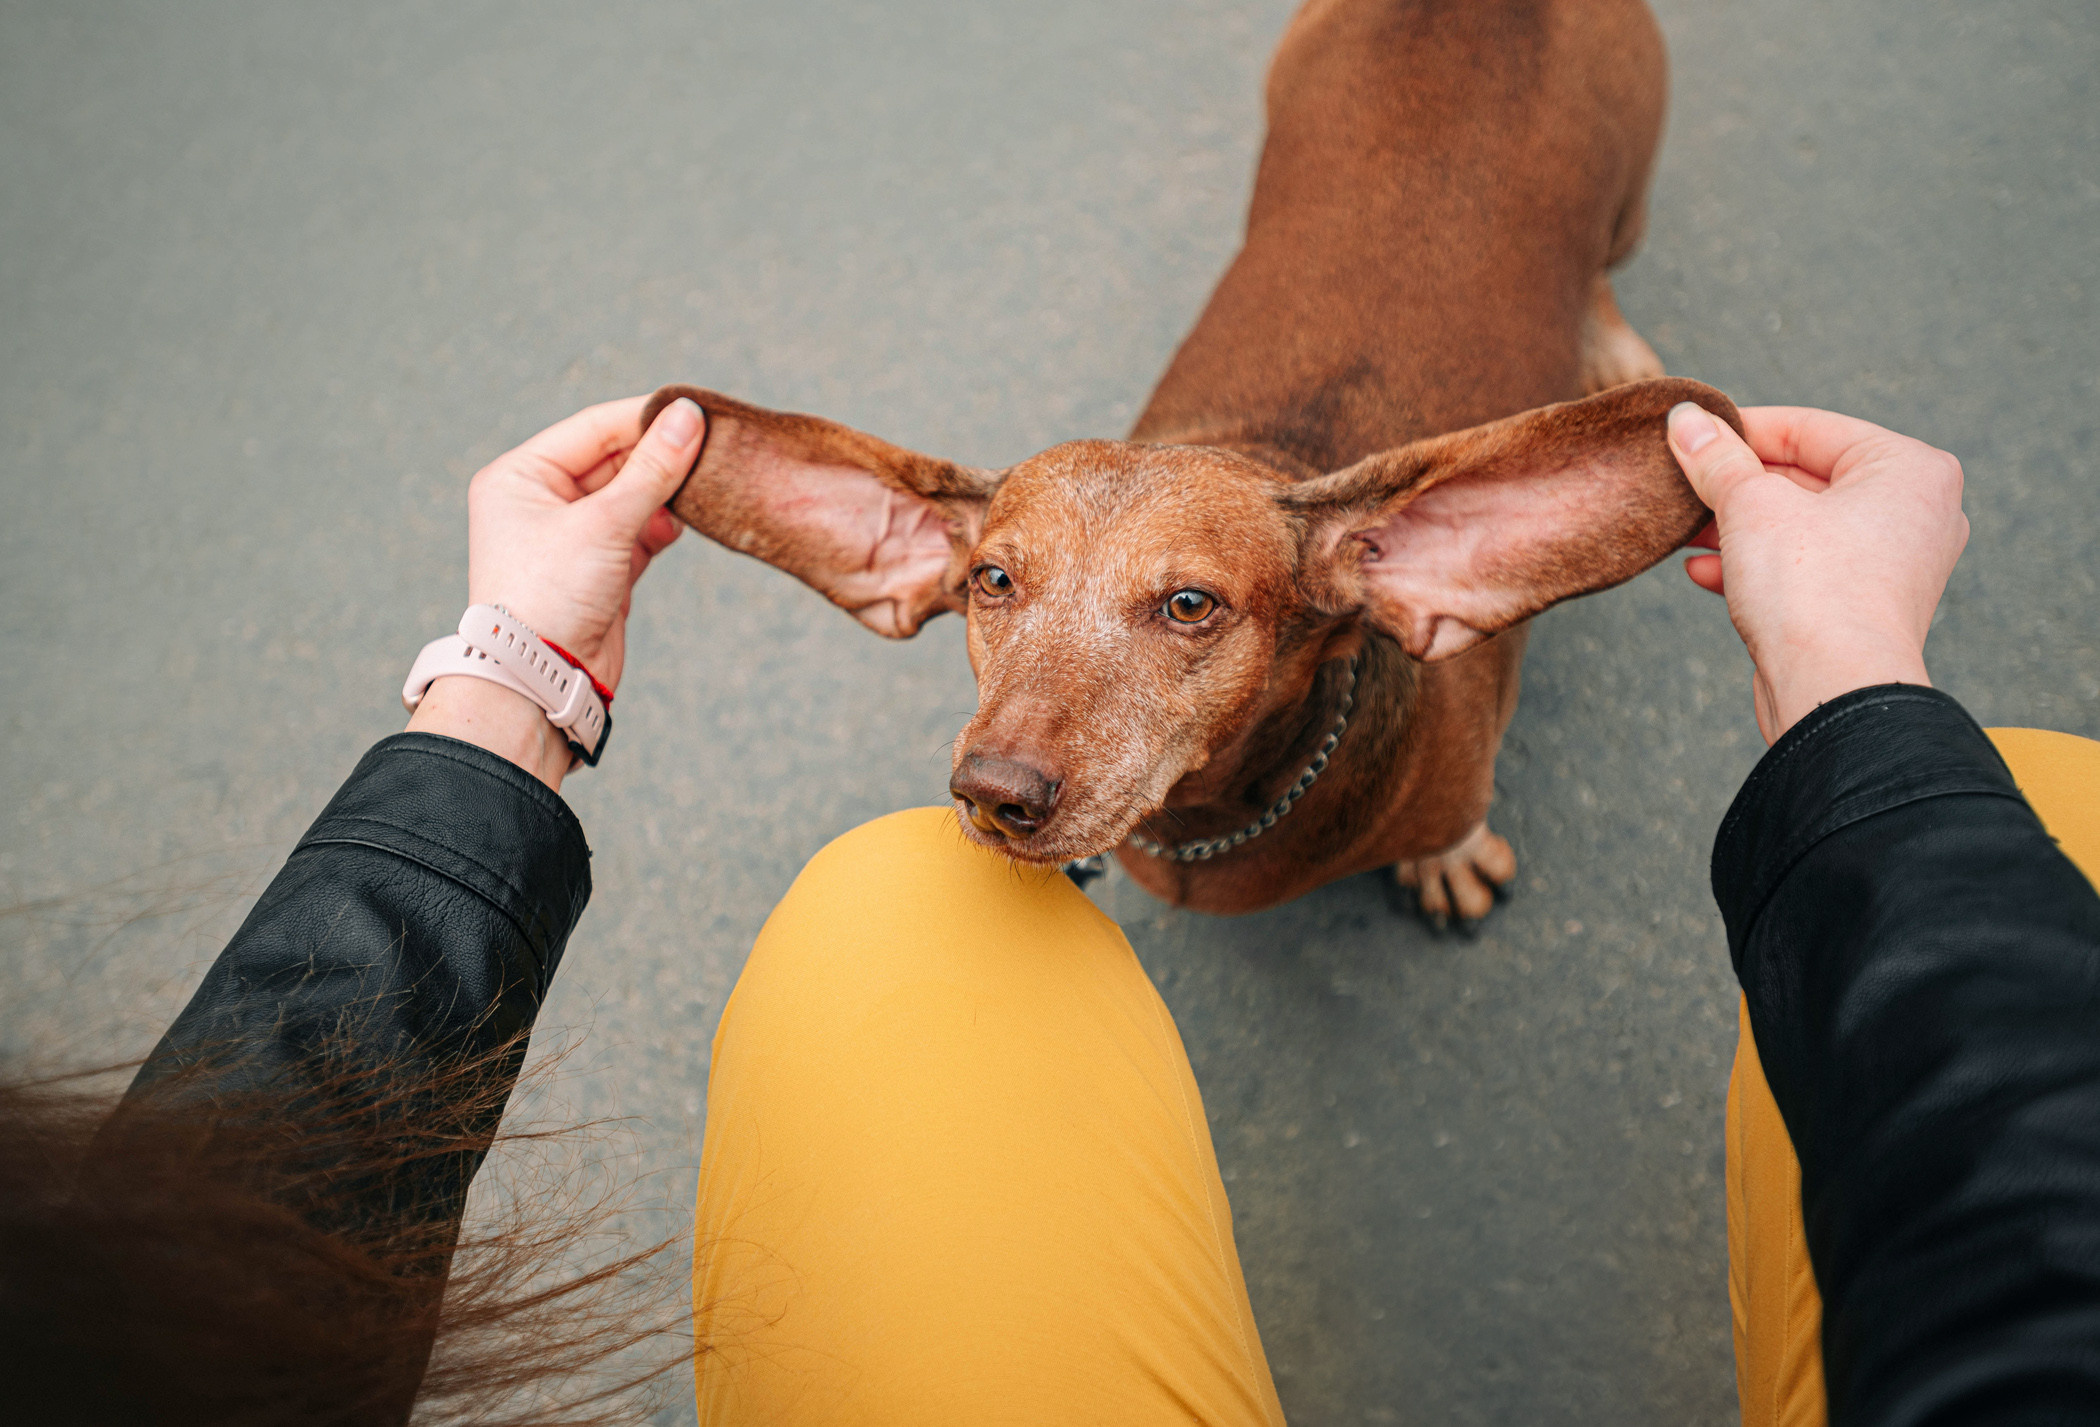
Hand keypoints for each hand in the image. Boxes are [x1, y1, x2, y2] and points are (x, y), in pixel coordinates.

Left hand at [407, 396, 703, 788]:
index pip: (593, 428)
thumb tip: (689, 416)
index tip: (696, 411)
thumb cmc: (550, 596)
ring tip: (704, 485)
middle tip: (711, 447)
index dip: (645, 419)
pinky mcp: (599, 567)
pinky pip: (637, 530)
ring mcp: (571, 535)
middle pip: (613, 459)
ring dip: (665, 492)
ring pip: (630, 495)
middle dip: (659, 457)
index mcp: (521, 476)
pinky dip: (661, 525)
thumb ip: (652, 469)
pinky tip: (682, 522)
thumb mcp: (604, 523)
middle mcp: (540, 500)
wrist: (542, 680)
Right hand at [1668, 402, 1967, 743]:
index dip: (1741, 430)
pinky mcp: (1863, 608)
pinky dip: (1755, 565)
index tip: (1689, 434)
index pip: (1810, 428)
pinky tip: (1703, 570)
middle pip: (1805, 477)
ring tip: (1682, 528)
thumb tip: (1684, 419)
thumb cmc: (1815, 592)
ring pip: (1800, 527)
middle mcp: (1914, 513)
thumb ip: (1716, 458)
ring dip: (1736, 527)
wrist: (1835, 695)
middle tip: (1680, 481)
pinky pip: (1805, 569)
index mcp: (1909, 469)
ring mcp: (1893, 565)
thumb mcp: (1751, 506)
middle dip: (1736, 484)